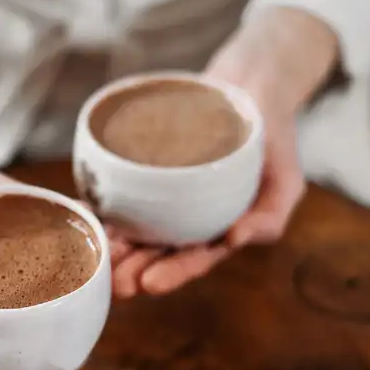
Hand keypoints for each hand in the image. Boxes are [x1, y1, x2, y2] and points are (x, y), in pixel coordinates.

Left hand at [110, 6, 338, 297]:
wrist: (251, 85)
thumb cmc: (272, 139)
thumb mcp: (286, 180)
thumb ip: (269, 216)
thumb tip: (235, 240)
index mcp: (218, 230)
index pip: (193, 259)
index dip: (172, 274)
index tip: (150, 284)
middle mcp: (185, 218)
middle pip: (155, 250)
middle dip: (132, 269)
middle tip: (115, 283)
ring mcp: (162, 194)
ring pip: (132, 225)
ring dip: (112, 243)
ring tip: (95, 256)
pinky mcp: (143, 167)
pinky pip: (119, 189)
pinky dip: (101, 203)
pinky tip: (84, 212)